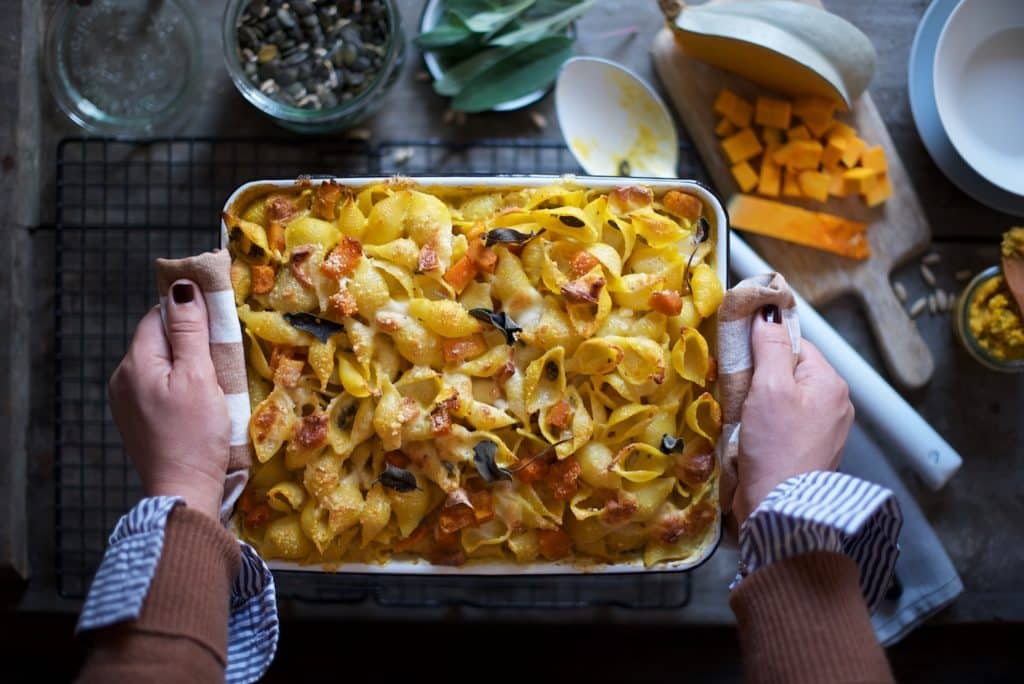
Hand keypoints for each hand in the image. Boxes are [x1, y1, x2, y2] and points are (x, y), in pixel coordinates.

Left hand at [109, 280, 229, 518]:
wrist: (183, 491)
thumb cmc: (195, 434)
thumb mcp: (198, 376)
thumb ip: (190, 331)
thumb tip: (182, 288)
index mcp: (135, 363)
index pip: (158, 316)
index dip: (188, 312)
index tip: (217, 319)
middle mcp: (122, 379)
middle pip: (158, 340)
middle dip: (189, 340)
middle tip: (222, 354)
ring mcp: (127, 402)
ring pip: (160, 365)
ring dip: (186, 364)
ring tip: (214, 380)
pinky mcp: (138, 421)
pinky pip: (158, 387)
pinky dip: (180, 385)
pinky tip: (199, 402)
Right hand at [733, 305, 854, 523]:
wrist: (780, 509)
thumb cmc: (775, 445)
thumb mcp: (769, 386)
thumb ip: (770, 346)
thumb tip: (769, 310)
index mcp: (831, 383)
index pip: (795, 345)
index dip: (765, 346)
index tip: (739, 356)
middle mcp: (835, 404)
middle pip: (790, 372)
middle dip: (761, 377)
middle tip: (738, 390)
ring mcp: (825, 431)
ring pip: (785, 399)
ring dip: (760, 402)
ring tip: (742, 416)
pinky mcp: (810, 452)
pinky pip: (784, 423)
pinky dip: (766, 425)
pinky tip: (751, 436)